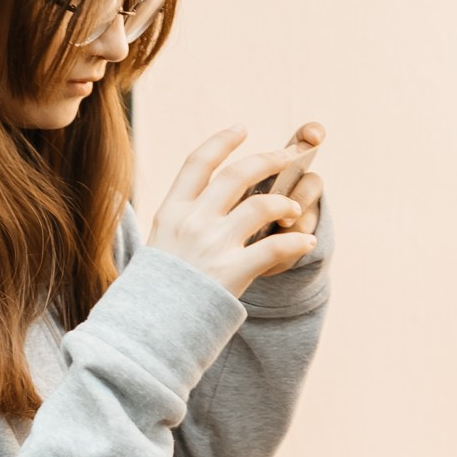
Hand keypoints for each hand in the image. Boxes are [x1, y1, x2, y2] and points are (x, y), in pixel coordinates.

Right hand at [148, 128, 318, 295]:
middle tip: (289, 155)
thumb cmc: (157, 288)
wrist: (149, 329)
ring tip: (295, 209)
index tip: (242, 128)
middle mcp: (193, 222)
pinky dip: (297, 242)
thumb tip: (203, 197)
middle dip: (269, 159)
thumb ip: (181, 218)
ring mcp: (213, 245)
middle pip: (237, 174)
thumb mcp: (158, 242)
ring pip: (262, 205)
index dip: (222, 141)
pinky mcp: (233, 272)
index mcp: (171, 211)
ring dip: (286, 202)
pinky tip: (307, 242)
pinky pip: (276, 248)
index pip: (198, 162)